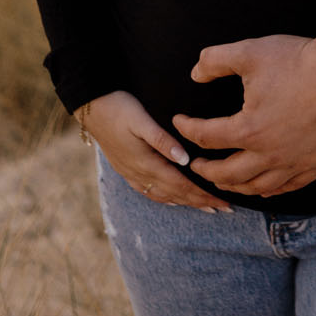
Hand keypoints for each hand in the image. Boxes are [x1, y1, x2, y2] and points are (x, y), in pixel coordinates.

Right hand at [79, 89, 230, 210]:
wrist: (90, 106)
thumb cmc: (119, 108)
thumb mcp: (141, 120)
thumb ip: (163, 140)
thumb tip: (185, 159)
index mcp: (147, 163)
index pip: (182, 186)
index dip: (204, 196)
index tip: (224, 203)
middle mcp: (140, 173)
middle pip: (176, 194)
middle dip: (201, 202)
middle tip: (225, 209)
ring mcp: (132, 173)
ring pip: (164, 196)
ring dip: (186, 202)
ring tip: (205, 207)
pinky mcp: (126, 169)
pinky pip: (149, 192)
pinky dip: (166, 198)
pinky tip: (173, 199)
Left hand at [172, 34, 315, 198]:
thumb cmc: (299, 60)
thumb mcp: (250, 52)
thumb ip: (216, 61)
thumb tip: (195, 73)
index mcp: (248, 130)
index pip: (207, 137)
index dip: (188, 128)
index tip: (181, 121)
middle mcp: (270, 155)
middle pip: (228, 175)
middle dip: (207, 171)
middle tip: (197, 167)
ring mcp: (297, 163)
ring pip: (259, 187)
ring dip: (237, 187)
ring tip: (227, 182)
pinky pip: (291, 186)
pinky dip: (272, 190)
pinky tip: (266, 187)